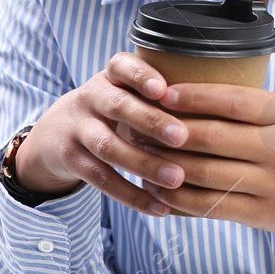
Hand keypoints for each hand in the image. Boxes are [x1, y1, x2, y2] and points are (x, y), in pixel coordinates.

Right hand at [10, 51, 192, 216]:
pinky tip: (160, 208)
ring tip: (177, 178)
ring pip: (109, 147)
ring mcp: (78, 129)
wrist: (54, 134)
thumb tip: (220, 105)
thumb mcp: (125, 91)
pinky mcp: (72, 160)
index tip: (163, 89)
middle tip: (182, 136)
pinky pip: (102, 179)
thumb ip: (159, 94)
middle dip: (152, 121)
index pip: (121, 66)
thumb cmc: (112, 111)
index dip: (141, 76)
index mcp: (110, 77)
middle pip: (118, 106)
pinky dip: (132, 196)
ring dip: (145, 164)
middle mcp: (91, 98)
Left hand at [122, 84, 274, 265]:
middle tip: (137, 123)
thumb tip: (188, 95)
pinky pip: (209, 205)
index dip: (191, 96)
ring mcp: (271, 184)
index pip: (231, 100)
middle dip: (167, 130)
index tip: (160, 91)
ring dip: (165, 165)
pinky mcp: (261, 215)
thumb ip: (252, 109)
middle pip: (209, 136)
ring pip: (203, 173)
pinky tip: (159, 191)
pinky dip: (178, 199)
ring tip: (140, 155)